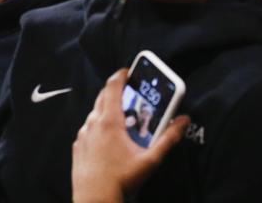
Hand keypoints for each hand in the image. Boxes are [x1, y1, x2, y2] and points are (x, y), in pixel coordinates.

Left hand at [72, 69, 189, 202]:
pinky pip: (87, 130)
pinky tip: (108, 140)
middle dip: (115, 91)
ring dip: (106, 111)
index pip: (112, 87)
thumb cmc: (122, 180)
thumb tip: (183, 120)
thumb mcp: (150, 159)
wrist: (95, 200)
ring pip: (94, 114)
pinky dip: (98, 127)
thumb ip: (168, 138)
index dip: (120, 75)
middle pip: (102, 97)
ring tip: (121, 119)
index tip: (127, 71)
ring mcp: (83, 135)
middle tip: (128, 93)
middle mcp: (92, 124)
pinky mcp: (78, 147)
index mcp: (109, 121)